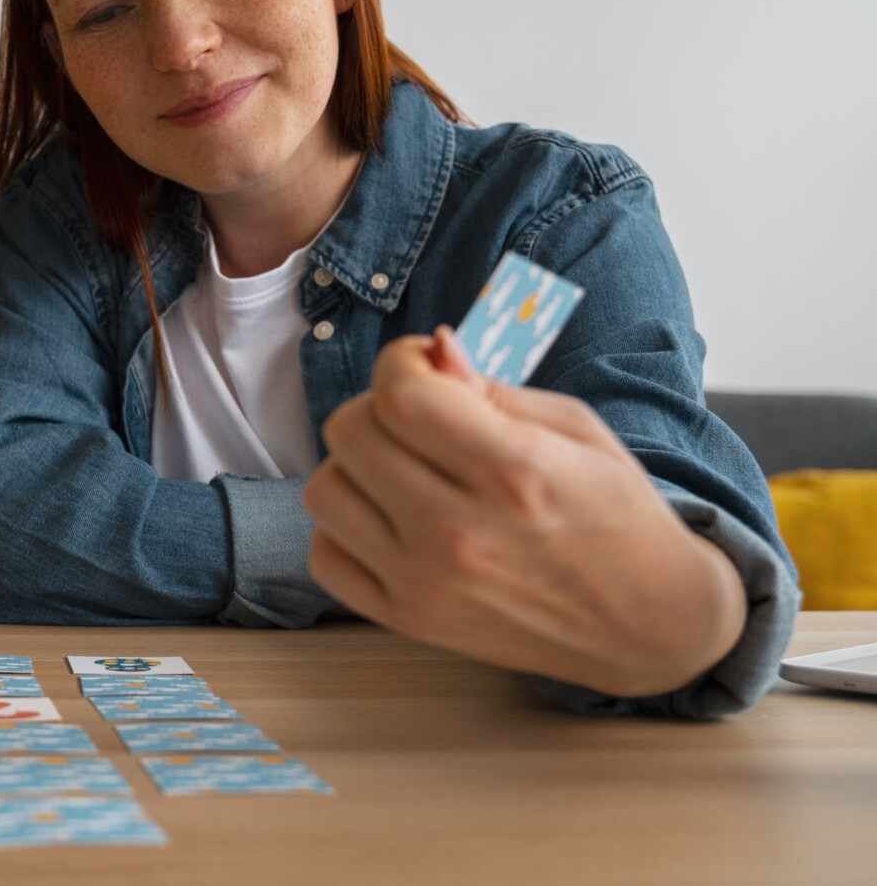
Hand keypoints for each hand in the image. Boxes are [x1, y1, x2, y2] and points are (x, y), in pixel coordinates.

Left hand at [303, 328, 745, 697]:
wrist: (646, 623)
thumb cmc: (615, 514)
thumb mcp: (575, 430)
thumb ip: (491, 388)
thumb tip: (433, 348)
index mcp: (513, 473)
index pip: (400, 395)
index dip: (400, 362)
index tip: (423, 366)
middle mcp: (459, 532)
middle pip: (349, 433)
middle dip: (378, 407)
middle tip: (419, 418)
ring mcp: (425, 584)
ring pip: (324, 491)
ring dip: (355, 467)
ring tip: (403, 471)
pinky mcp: (408, 620)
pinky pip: (324, 555)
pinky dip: (346, 529)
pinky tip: (390, 520)